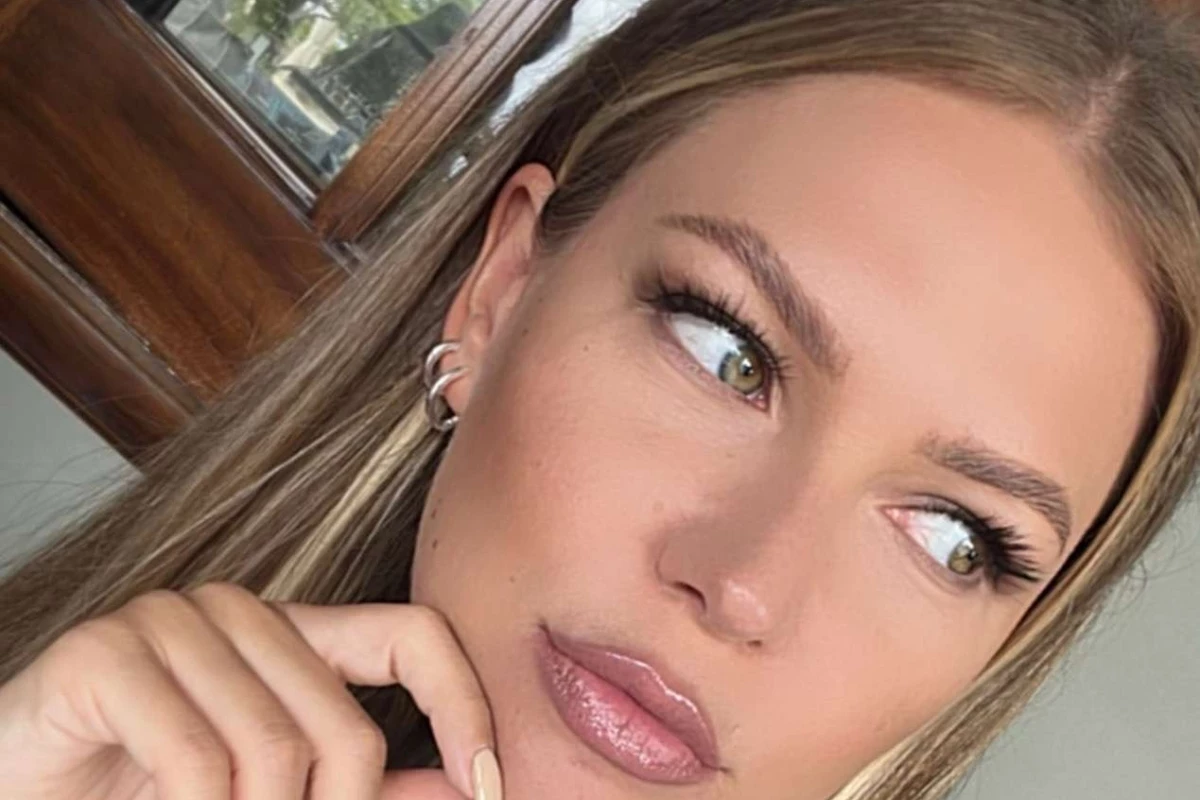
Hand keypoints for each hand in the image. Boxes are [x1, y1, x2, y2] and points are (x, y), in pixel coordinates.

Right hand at [0, 582, 501, 799]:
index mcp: (292, 633)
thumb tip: (466, 791)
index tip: (490, 788)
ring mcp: (170, 621)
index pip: (415, 636)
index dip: (463, 707)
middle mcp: (240, 612)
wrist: (28, 789)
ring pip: (273, 751)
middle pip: (345, 728)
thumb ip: (361, 787)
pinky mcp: (102, 654)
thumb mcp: (270, 790)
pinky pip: (196, 760)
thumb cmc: (145, 790)